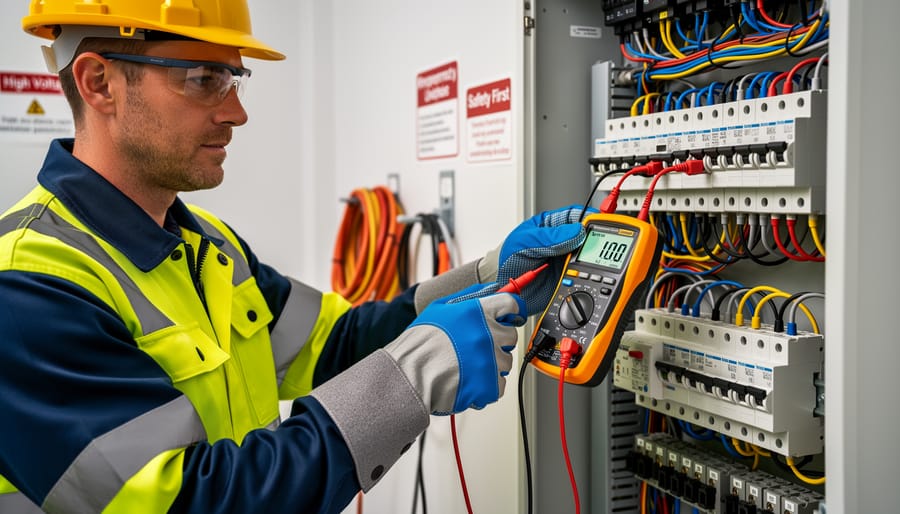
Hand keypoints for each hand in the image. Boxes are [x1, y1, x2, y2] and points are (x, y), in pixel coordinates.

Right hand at [385, 289, 526, 414]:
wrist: (409, 374)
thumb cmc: (418, 343)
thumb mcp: (439, 307)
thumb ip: (468, 296)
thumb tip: (491, 288)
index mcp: (478, 312)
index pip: (512, 304)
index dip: (513, 310)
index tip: (512, 316)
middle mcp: (489, 334)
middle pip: (510, 335)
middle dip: (498, 340)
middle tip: (477, 346)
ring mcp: (491, 360)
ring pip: (506, 361)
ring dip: (492, 363)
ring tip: (468, 365)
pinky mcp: (490, 384)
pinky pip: (500, 384)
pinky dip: (487, 385)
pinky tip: (469, 380)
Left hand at [479, 204, 593, 315]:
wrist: (500, 286)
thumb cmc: (507, 258)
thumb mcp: (526, 242)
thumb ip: (550, 237)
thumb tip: (577, 232)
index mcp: (551, 226)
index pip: (575, 216)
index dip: (589, 218)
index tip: (598, 223)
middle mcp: (562, 242)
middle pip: (587, 237)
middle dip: (594, 240)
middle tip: (596, 246)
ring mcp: (565, 260)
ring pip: (588, 257)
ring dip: (592, 260)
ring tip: (589, 262)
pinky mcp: (567, 277)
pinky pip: (583, 276)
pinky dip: (588, 276)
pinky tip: (587, 276)